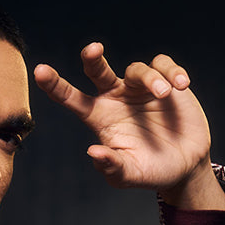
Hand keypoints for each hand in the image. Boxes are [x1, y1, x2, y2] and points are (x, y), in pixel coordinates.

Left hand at [33, 44, 224, 207]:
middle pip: (97, 70)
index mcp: (100, 117)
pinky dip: (171, 72)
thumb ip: (111, 167)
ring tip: (165, 94)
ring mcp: (139, 89)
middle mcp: (116, 98)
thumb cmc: (151, 170)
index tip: (40, 71)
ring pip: (137, 70)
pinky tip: (180, 85)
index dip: (55, 85)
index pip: (72, 98)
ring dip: (151, 79)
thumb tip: (93, 152)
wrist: (185, 166)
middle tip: (94, 50)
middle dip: (92, 58)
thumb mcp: (129, 175)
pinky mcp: (165, 82)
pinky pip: (163, 66)